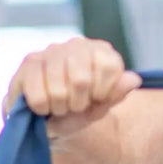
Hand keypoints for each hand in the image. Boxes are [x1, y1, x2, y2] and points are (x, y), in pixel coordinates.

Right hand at [3, 38, 140, 139]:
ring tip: (60, 106)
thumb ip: (117, 94)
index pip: (109, 66)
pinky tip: (44, 106)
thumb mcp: (102, 106)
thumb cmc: (80, 109)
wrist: (50, 119)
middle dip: (78, 103)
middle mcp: (77, 44)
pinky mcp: (28, 62)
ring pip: (58, 89)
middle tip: (74, 105)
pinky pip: (37, 95)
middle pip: (81, 80)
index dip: (102, 92)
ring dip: (60, 107)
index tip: (96, 98)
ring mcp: (51, 51)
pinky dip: (43, 108)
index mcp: (101, 51)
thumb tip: (133, 80)